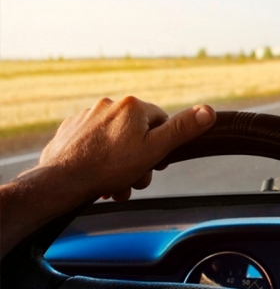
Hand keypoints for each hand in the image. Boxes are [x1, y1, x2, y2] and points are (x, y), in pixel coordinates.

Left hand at [2, 97, 215, 256]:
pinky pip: (95, 144)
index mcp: (133, 106)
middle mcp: (109, 105)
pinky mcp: (71, 130)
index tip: (154, 163)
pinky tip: (98, 176)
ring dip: (121, 164)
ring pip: (116, 141)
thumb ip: (182, 129)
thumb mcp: (155, 150)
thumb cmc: (109, 166)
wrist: (61, 180)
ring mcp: (87, 116)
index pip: (161, 122)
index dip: (162, 145)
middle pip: (138, 134)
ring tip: (115, 184)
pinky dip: (100, 159)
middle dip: (140, 160)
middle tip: (134, 180)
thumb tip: (209, 111)